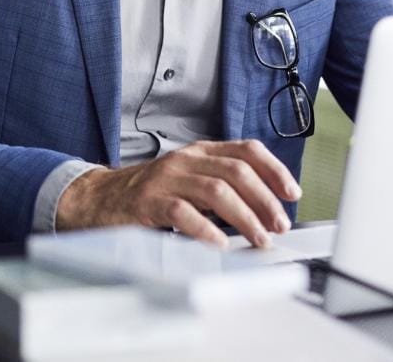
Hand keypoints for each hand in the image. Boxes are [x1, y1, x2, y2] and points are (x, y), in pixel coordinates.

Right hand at [55, 139, 301, 248]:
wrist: (99, 198)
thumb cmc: (150, 192)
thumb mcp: (189, 178)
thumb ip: (220, 184)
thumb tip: (264, 207)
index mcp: (200, 151)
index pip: (246, 149)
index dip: (274, 169)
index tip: (292, 192)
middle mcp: (186, 158)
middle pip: (237, 170)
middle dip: (265, 198)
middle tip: (280, 223)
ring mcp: (167, 178)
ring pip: (216, 189)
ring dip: (245, 216)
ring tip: (259, 238)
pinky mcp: (148, 201)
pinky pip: (182, 212)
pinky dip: (205, 229)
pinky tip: (219, 243)